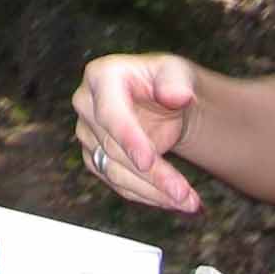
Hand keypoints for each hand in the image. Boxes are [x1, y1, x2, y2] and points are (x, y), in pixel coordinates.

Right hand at [71, 53, 201, 212]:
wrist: (161, 100)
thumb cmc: (166, 81)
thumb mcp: (176, 72)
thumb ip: (177, 81)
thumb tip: (179, 95)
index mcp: (101, 76)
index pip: (110, 112)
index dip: (128, 138)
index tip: (148, 161)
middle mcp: (86, 104)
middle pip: (115, 149)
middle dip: (153, 175)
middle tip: (184, 193)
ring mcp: (87, 133)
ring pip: (115, 172)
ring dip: (152, 191)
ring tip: (188, 201)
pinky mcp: (93, 157)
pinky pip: (117, 183)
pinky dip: (146, 194)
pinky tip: (170, 199)